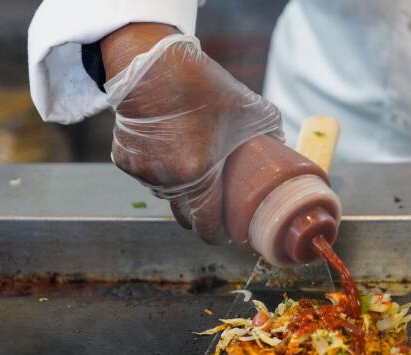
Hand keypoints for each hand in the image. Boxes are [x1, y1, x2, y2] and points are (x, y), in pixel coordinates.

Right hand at [101, 24, 282, 243]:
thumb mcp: (250, 112)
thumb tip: (286, 155)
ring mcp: (142, 171)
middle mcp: (166, 178)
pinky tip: (173, 155)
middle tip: (218, 210)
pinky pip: (147, 177)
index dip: (219, 235)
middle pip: (184, 217)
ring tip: (197, 177)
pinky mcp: (124, 159)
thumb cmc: (203, 87)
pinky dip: (160, 173)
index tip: (229, 234)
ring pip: (166, 196)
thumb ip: (270, 138)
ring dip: (182, 195)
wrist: (151, 63)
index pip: (207, 225)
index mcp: (196, 173)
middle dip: (201, 218)